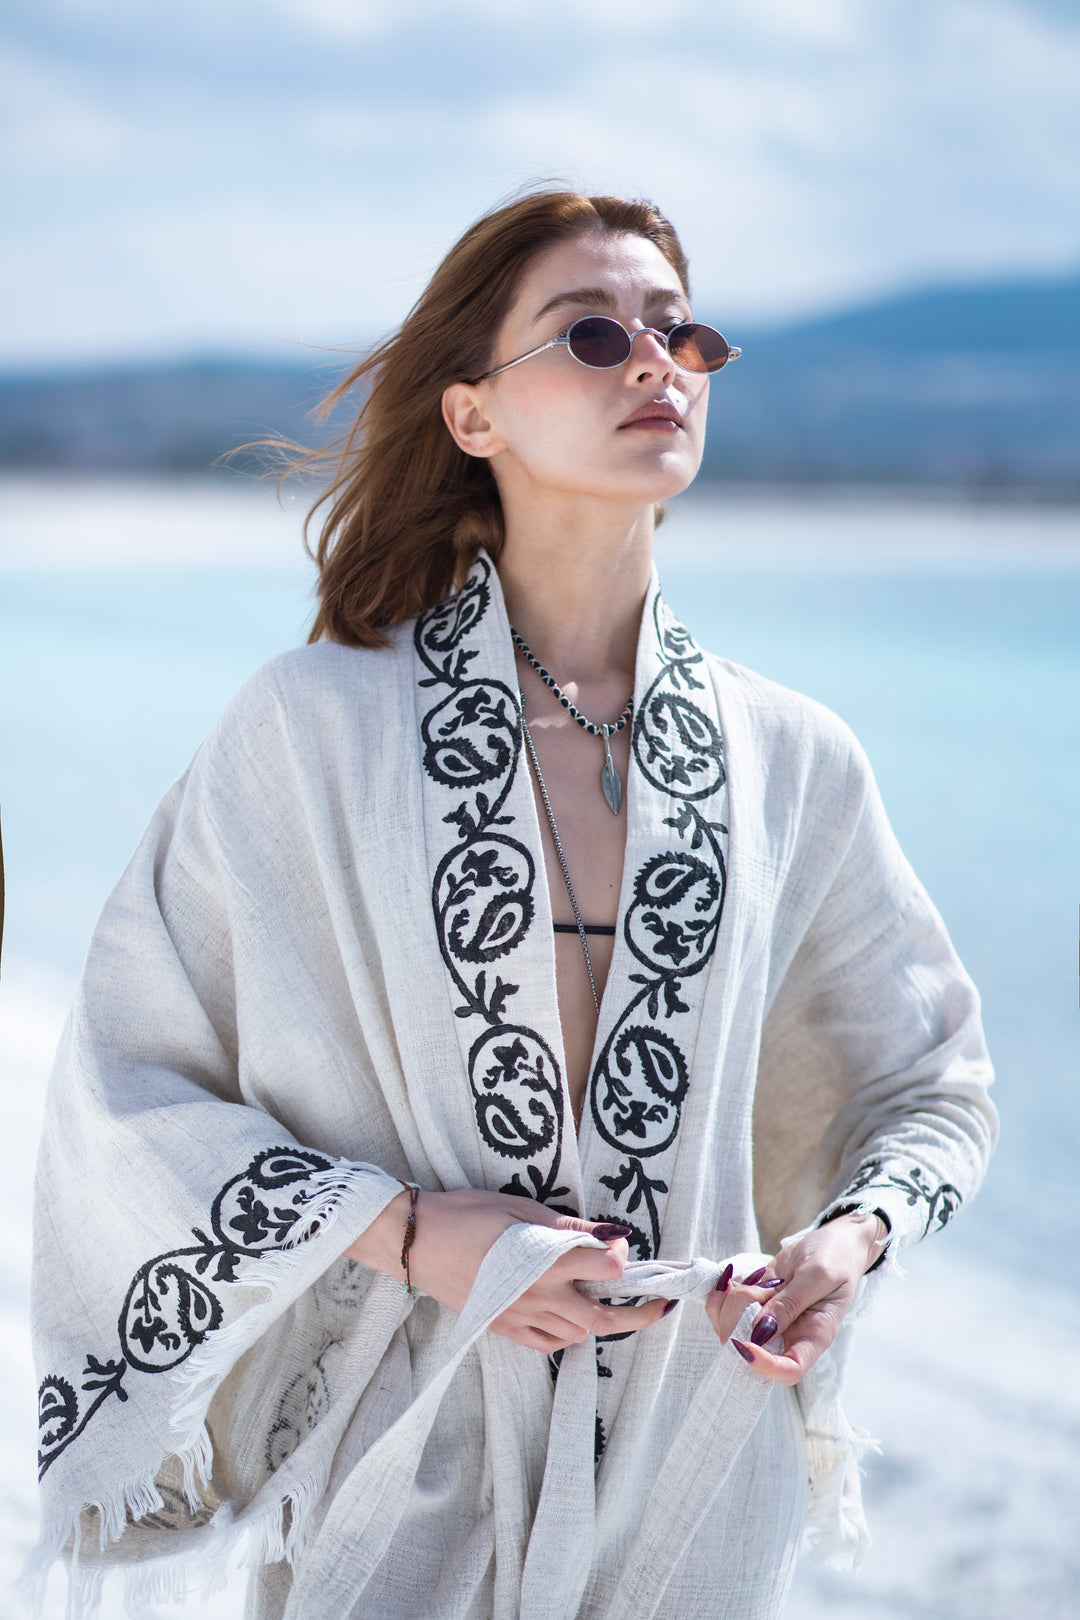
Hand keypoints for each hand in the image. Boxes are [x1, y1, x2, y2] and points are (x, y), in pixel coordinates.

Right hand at [343, 1187, 670, 1352]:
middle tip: (661, 1301)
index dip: (622, 1253)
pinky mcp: (504, 1329)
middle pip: (604, 1317)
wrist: (416, 1241)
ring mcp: (521, 1319)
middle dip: (639, 1313)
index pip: (607, 1267)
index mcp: (545, 1263)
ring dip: (601, 1320)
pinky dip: (568, 1334)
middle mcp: (538, 1298)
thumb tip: (611, 1233)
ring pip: (578, 1334)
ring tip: (610, 1300)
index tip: (620, 1239)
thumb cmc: (467, 1214)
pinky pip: (548, 1344)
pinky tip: (569, 1314)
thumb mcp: (520, 1209)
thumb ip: (568, 1227)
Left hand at [703, 1212, 887, 1384]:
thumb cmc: (836, 1258)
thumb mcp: (818, 1274)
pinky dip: (720, 1295)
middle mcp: (789, 1335)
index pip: (790, 1370)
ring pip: (731, 1329)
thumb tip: (761, 1330)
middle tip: (756, 1289)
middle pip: (752, 1350)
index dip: (765, 1366)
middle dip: (739, 1321)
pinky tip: (730, 1278)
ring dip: (731, 1303)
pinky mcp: (754, 1303)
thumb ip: (791, 1302)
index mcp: (814, 1335)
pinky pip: (724, 1310)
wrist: (834, 1242)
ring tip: (755, 1281)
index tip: (746, 1344)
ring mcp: (768, 1320)